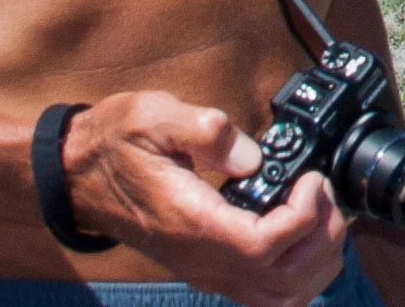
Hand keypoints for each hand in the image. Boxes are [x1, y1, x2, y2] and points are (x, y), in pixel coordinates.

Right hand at [64, 91, 348, 306]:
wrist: (79, 176)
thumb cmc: (116, 144)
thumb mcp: (153, 116)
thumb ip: (206, 131)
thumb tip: (251, 156)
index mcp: (192, 223)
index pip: (264, 245)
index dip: (305, 216)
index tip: (312, 178)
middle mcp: (201, 260)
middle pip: (284, 282)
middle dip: (323, 240)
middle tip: (325, 195)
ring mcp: (204, 271)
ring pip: (279, 298)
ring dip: (316, 263)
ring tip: (322, 216)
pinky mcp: (207, 271)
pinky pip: (263, 295)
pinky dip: (297, 276)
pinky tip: (304, 238)